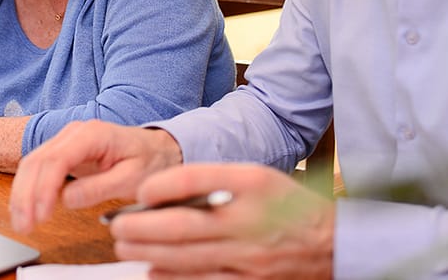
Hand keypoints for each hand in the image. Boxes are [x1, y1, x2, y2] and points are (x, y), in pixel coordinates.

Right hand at [9, 120, 182, 232]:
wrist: (157, 149)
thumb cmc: (149, 160)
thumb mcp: (132, 178)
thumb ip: (101, 187)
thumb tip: (67, 199)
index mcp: (92, 134)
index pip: (56, 159)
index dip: (43, 189)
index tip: (41, 215)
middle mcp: (73, 133)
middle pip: (37, 161)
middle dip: (26, 195)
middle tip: (25, 226)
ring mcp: (66, 141)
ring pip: (31, 164)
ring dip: (22, 195)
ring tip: (22, 224)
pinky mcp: (63, 152)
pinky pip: (38, 168)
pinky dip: (28, 190)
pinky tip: (25, 210)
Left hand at [110, 163, 333, 279]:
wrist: (330, 243)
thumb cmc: (286, 204)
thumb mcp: (256, 177)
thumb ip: (213, 180)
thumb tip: (163, 193)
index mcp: (252, 183)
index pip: (195, 180)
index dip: (161, 185)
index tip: (141, 192)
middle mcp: (250, 219)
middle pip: (183, 225)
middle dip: (142, 227)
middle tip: (117, 226)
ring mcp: (249, 256)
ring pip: (187, 257)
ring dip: (149, 252)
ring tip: (124, 246)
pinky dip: (173, 277)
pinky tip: (152, 270)